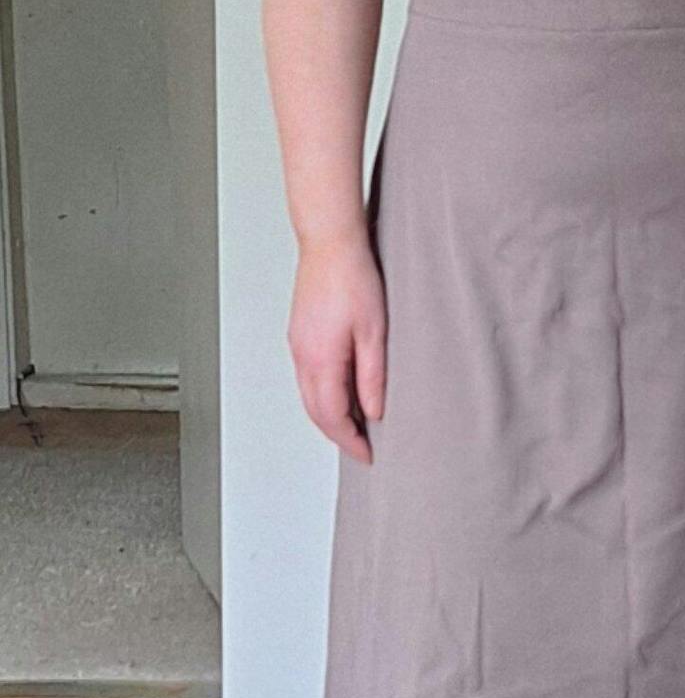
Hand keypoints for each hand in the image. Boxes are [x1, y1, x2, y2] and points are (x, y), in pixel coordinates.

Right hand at [288, 232, 386, 463]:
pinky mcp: (299, 335)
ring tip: (356, 425)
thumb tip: (373, 412)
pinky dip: (323, 395)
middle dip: (338, 434)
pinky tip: (343, 392)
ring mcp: (297, 345)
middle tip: (362, 447)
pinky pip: (308, 377)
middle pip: (315, 412)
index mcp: (321, 360)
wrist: (330, 242)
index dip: (350, 441)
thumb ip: (373, 376)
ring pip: (309, 396)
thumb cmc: (354, 278)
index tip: (367, 455)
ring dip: (330, 416)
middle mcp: (302, 357)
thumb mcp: (375, 332)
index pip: (332, 416)